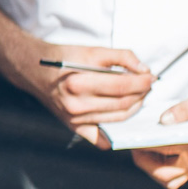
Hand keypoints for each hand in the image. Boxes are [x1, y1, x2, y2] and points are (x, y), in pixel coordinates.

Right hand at [27, 44, 155, 144]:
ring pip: (118, 118)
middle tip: (147, 84)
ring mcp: (74, 119)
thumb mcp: (92, 50)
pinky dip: (115, 132)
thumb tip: (144, 70)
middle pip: (123, 104)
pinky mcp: (74, 127)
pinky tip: (121, 116)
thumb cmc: (63, 59)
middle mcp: (75, 104)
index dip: (142, 81)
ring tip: (138, 95)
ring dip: (134, 107)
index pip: (122, 86)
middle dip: (142, 94)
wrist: (36, 71)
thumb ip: (121, 56)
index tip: (151, 76)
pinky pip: (101, 138)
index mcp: (78, 83)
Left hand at [131, 77, 187, 188]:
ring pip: (170, 179)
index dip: (145, 145)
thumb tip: (163, 121)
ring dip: (151, 169)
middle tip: (132, 144)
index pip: (168, 149)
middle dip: (144, 163)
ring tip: (139, 148)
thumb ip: (185, 108)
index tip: (130, 138)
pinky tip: (150, 150)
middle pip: (167, 175)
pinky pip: (175, 174)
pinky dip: (159, 167)